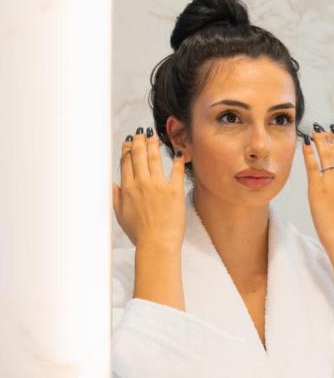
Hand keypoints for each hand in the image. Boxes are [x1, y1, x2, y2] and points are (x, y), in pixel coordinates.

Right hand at [112, 128, 186, 248]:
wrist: (157, 244)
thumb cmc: (139, 233)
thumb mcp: (120, 215)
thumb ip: (115, 197)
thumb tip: (110, 184)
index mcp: (128, 189)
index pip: (126, 162)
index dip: (127, 149)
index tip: (129, 142)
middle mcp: (142, 183)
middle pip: (139, 155)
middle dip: (140, 141)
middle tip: (142, 134)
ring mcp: (159, 185)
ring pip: (154, 158)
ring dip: (154, 145)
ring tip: (154, 137)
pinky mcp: (175, 190)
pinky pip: (177, 170)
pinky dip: (178, 159)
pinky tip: (179, 152)